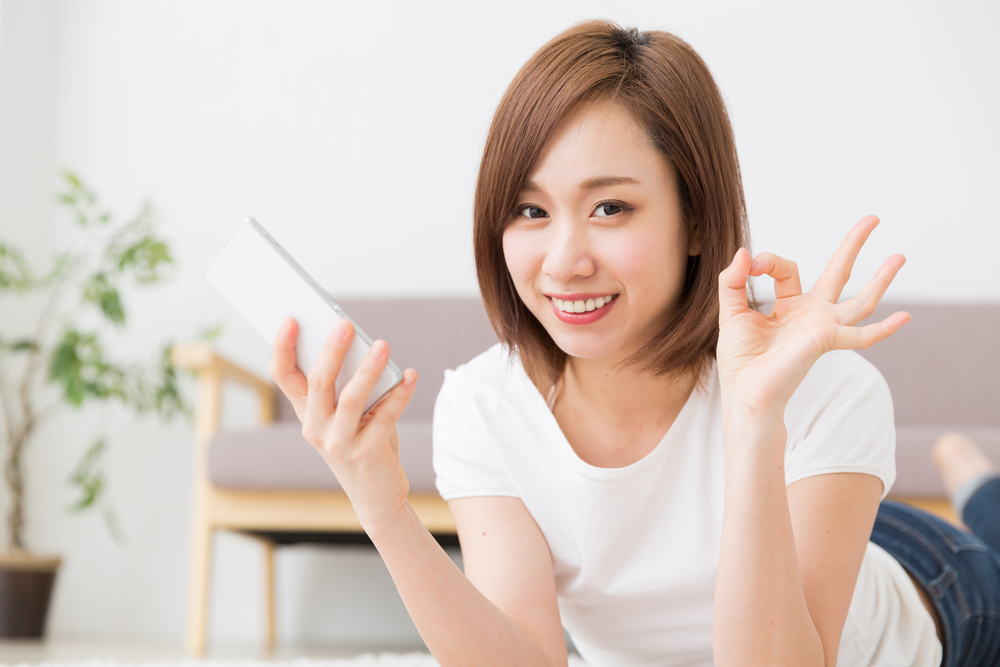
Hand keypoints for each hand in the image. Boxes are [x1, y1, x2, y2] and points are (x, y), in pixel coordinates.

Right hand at [269, 317, 417, 525]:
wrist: (376, 496)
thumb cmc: (363, 443)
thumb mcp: (348, 416)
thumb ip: (349, 386)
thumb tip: (367, 348)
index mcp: (306, 413)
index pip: (283, 376)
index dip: (283, 347)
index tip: (290, 319)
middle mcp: (316, 428)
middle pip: (318, 383)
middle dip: (331, 351)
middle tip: (345, 324)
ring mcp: (339, 443)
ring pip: (350, 399)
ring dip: (368, 370)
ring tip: (383, 345)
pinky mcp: (367, 454)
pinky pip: (385, 417)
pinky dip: (400, 394)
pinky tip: (411, 376)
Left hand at [716, 215, 909, 418]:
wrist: (746, 392)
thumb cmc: (741, 360)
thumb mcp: (731, 313)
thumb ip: (733, 281)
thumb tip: (743, 252)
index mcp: (789, 306)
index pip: (788, 270)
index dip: (769, 262)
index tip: (751, 266)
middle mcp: (811, 314)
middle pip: (838, 273)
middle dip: (853, 245)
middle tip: (872, 218)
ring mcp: (823, 327)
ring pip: (860, 301)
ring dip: (881, 279)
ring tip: (900, 256)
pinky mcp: (826, 340)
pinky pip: (862, 336)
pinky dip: (884, 328)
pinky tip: (905, 318)